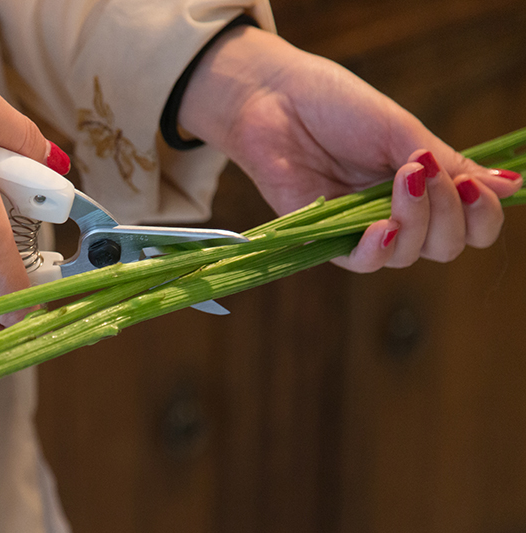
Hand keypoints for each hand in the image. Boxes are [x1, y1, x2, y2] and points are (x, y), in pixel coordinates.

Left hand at [179, 27, 521, 271]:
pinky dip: (380, 248)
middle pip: (445, 246)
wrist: (275, 99)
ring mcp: (359, 227)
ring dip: (417, 220)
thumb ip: (449, 164)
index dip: (482, 216)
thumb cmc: (336, 106)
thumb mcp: (402, 131)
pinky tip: (384, 226)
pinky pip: (362, 261)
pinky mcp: (324, 236)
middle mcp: (394, 213)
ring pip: (409, 255)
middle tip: (429, 171)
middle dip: (451, 214)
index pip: (468, 225)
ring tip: (404, 178)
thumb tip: (511, 186)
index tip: (473, 186)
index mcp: (419, 187)